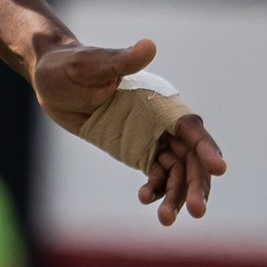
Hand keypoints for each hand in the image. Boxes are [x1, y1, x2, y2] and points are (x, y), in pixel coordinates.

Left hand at [28, 33, 227, 227]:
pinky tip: (147, 199)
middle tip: (196, 212)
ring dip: (176, 195)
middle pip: (189, 156)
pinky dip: (157, 188)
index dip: (206, 148)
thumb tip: (148, 46)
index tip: (218, 170)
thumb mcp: (91, 65)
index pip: (190, 127)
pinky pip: (156, 173)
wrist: (48, 79)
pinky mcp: (136, 149)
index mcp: (159, 100)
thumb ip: (120, 61)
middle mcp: (161, 120)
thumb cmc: (70, 66)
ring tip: (166, 220)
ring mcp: (150, 136)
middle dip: (196, 184)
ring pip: (175, 170)